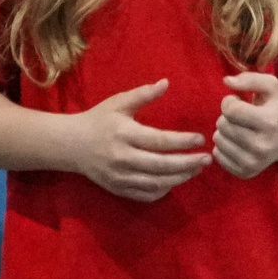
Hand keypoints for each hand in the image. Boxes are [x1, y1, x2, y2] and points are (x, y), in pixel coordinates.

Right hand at [71, 79, 212, 201]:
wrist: (70, 145)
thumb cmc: (97, 120)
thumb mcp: (118, 103)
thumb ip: (143, 94)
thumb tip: (167, 83)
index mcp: (124, 134)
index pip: (159, 141)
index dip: (182, 141)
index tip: (201, 139)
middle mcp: (122, 158)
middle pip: (161, 166)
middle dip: (187, 163)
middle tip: (207, 159)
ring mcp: (120, 176)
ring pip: (156, 183)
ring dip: (180, 178)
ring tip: (196, 169)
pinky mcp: (118, 189)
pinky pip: (145, 195)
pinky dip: (163, 190)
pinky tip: (175, 181)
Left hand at [213, 71, 277, 177]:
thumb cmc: (277, 108)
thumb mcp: (270, 86)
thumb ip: (249, 78)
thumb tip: (227, 81)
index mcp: (270, 123)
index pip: (230, 110)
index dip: (229, 102)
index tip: (238, 101)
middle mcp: (263, 146)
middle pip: (222, 125)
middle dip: (227, 117)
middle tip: (241, 117)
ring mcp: (254, 163)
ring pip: (218, 140)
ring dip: (224, 131)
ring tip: (240, 128)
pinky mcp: (246, 172)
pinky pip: (217, 155)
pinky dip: (223, 146)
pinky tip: (237, 142)